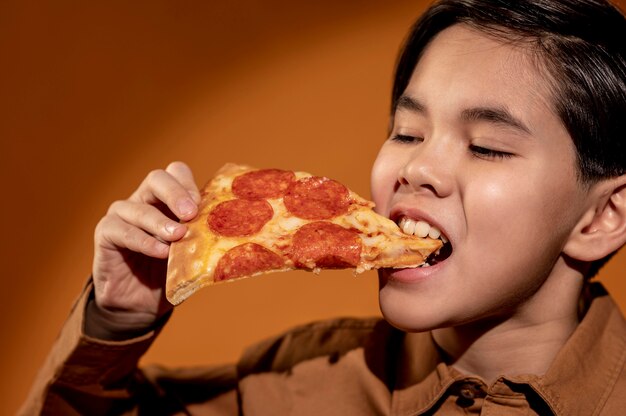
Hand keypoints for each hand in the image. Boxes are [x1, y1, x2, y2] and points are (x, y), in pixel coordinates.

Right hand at [91, 161, 199, 328]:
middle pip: (157, 179)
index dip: (189, 185)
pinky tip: (160, 251)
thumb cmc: (171, 274)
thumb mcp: (192, 254)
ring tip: (177, 237)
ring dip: (160, 222)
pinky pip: (120, 230)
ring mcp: (122, 215)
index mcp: (168, 200)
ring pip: (138, 208)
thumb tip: (232, 237)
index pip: (177, 174)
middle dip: (176, 193)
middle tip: (190, 214)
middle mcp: (144, 200)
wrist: (141, 304)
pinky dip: (142, 240)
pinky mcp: (105, 233)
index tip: (202, 205)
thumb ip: (205, 241)